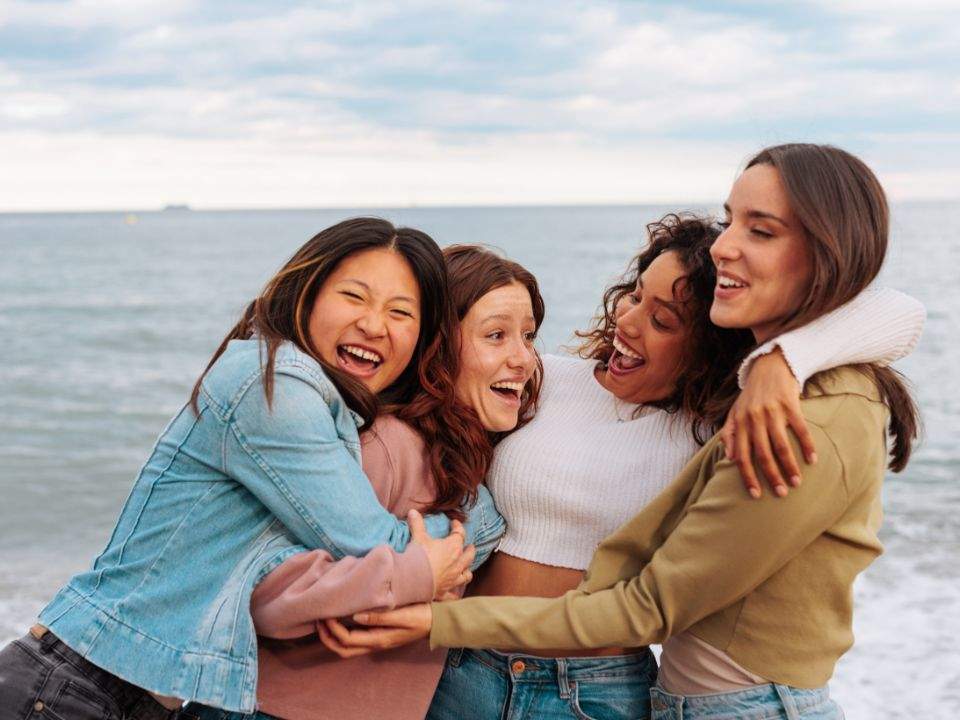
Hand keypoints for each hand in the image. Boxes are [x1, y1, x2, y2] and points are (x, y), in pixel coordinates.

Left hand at [317, 604, 432, 657]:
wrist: (436, 621)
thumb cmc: (420, 616)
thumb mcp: (402, 614)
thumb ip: (380, 617)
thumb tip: (356, 616)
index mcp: (379, 639)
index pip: (348, 639)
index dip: (333, 629)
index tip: (327, 613)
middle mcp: (375, 643)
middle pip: (343, 650)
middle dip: (327, 637)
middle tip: (319, 619)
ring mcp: (376, 641)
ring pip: (347, 647)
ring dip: (333, 636)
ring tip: (324, 620)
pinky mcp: (378, 635)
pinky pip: (355, 639)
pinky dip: (342, 632)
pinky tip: (340, 619)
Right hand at [407, 509, 473, 597]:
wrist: (412, 580)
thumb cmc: (418, 557)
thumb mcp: (418, 537)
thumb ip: (417, 524)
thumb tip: (413, 511)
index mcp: (453, 548)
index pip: (460, 534)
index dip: (458, 527)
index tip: (455, 523)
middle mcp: (457, 564)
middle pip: (469, 555)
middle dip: (470, 550)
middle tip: (470, 546)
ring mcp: (453, 579)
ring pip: (466, 575)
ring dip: (467, 570)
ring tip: (466, 568)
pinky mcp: (445, 591)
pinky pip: (454, 595)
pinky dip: (455, 594)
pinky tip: (455, 594)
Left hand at [720, 348, 817, 498]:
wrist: (769, 366)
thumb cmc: (751, 395)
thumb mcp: (735, 412)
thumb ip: (729, 433)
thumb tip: (728, 457)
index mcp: (739, 423)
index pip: (741, 456)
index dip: (747, 476)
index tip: (755, 495)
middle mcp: (754, 418)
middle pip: (762, 454)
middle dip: (771, 477)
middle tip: (781, 493)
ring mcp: (772, 411)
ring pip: (781, 445)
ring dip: (790, 466)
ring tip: (797, 482)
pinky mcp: (790, 404)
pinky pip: (800, 429)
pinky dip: (807, 446)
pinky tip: (813, 460)